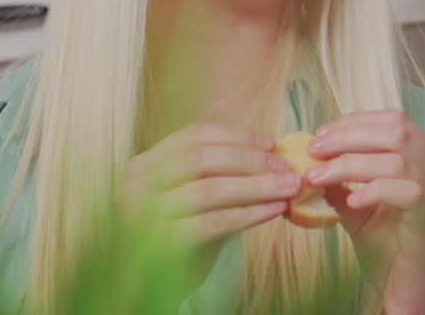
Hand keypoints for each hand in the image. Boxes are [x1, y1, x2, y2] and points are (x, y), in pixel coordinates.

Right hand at [109, 123, 301, 310]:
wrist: (148, 287)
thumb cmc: (177, 236)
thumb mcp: (192, 198)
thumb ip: (220, 175)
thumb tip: (273, 155)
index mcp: (144, 165)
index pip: (193, 136)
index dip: (235, 138)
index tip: (270, 143)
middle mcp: (136, 184)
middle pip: (201, 159)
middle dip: (249, 161)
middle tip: (285, 167)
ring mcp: (143, 214)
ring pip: (209, 190)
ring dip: (256, 186)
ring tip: (288, 187)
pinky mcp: (159, 244)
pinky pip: (212, 222)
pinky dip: (248, 214)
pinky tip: (273, 210)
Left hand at [304, 110, 424, 314]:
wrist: (423, 300)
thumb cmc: (395, 260)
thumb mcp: (362, 217)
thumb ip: (344, 189)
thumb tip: (313, 167)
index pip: (394, 122)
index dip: (355, 121)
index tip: (322, 134)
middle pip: (396, 130)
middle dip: (349, 135)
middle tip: (315, 150)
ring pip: (396, 156)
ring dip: (350, 162)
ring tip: (319, 176)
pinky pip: (405, 188)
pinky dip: (373, 189)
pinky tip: (352, 201)